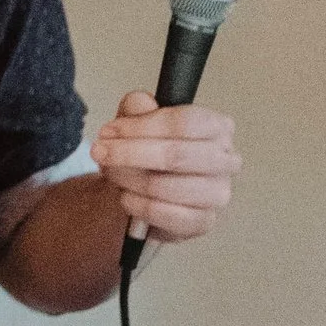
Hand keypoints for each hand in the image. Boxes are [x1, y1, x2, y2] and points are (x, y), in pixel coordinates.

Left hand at [92, 90, 239, 244]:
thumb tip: (139, 104)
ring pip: (166, 186)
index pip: (183, 122)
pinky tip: (126, 197)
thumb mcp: (139, 123)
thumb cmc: (150, 153)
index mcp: (218, 127)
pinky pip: (164, 214)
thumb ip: (138, 108)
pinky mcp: (203, 222)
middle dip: (129, 153)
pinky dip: (137, 205)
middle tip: (99, 152)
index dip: (141, 127)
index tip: (109, 131)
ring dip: (128, 179)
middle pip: (176, 155)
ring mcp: (218, 193)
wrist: (148, 193)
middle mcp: (226, 160)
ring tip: (110, 174)